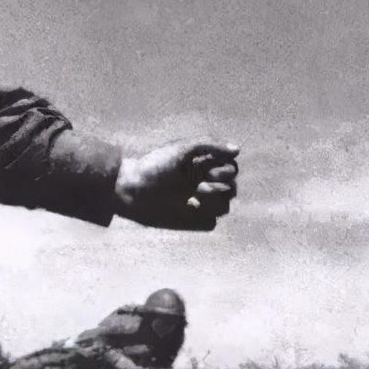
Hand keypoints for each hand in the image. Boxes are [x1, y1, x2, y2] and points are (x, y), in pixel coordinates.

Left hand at [114, 140, 238, 230]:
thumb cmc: (154, 165)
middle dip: (220, 187)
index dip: (226, 171)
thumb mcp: (180, 150)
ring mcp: (198, 202)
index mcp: (202, 165)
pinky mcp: (191, 220)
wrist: (131, 189)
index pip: (231, 168)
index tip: (210, 171)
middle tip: (199, 186)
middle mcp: (203, 183)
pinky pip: (211, 222)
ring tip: (193, 196)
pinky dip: (204, 216)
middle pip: (232, 188)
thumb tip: (237, 149)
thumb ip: (208, 145)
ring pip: (224, 206)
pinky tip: (188, 208)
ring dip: (213, 202)